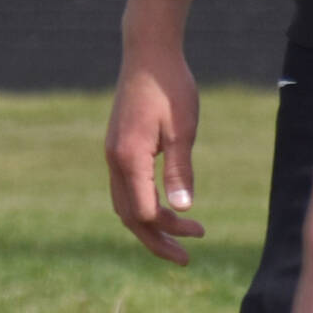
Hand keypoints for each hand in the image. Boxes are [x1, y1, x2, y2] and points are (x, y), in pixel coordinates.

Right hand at [105, 44, 206, 261]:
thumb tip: (182, 209)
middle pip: (128, 214)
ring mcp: (113, 151)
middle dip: (155, 240)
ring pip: (124, 201)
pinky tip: (166, 204)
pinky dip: (143, 203)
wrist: (149, 53)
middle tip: (185, 259)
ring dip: (150, 223)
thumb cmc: (170, 88)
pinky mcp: (118, 144)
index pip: (144, 212)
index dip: (168, 231)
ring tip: (183, 235)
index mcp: (128, 157)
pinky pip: (125, 185)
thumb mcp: (183, 130)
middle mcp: (114, 158)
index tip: (199, 235)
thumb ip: (180, 170)